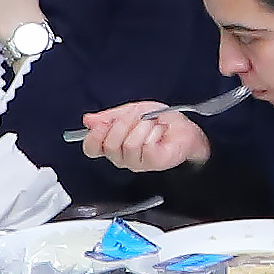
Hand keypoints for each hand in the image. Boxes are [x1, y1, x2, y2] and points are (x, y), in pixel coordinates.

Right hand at [76, 99, 215, 176]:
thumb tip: (88, 120)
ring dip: (143, 127)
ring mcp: (138, 162)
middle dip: (125, 123)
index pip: (91, 149)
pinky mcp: (153, 163)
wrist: (184, 127)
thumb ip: (110, 116)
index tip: (102, 124)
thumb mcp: (132, 111)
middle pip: (110, 144)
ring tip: (152, 125)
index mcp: (113, 144)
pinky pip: (146, 147)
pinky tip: (160, 133)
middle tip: (138, 117)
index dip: (94, 136)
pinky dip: (155, 133)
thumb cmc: (159, 121)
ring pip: (129, 144)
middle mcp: (122, 157)